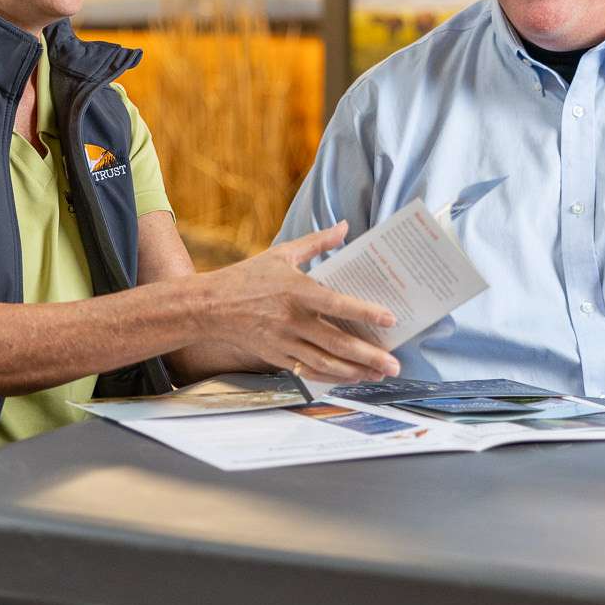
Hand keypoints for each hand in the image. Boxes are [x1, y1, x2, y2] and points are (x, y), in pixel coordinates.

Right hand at [190, 222, 400, 383]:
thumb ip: (317, 242)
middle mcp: (292, 320)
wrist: (210, 307)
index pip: (337, 304)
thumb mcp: (282, 253)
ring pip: (326, 363)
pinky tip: (350, 378)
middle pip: (337, 343)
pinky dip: (332, 377)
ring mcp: (284, 342)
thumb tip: (345, 226)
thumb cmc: (247, 277)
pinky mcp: (277, 357)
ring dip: (356, 372)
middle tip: (395, 364)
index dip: (365, 313)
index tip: (390, 319)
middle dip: (369, 356)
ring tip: (379, 374)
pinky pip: (309, 371)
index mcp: (296, 292)